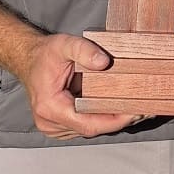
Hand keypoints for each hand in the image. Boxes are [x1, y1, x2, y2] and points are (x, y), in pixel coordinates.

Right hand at [16, 31, 140, 138]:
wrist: (29, 60)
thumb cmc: (45, 54)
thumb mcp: (64, 44)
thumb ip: (84, 50)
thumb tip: (104, 62)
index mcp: (50, 107)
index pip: (88, 123)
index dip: (114, 120)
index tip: (134, 112)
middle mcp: (50, 123)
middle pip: (92, 129)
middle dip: (118, 120)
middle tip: (144, 109)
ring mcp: (54, 127)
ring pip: (90, 129)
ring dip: (112, 121)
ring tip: (134, 107)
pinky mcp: (61, 127)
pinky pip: (86, 126)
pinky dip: (102, 119)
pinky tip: (117, 109)